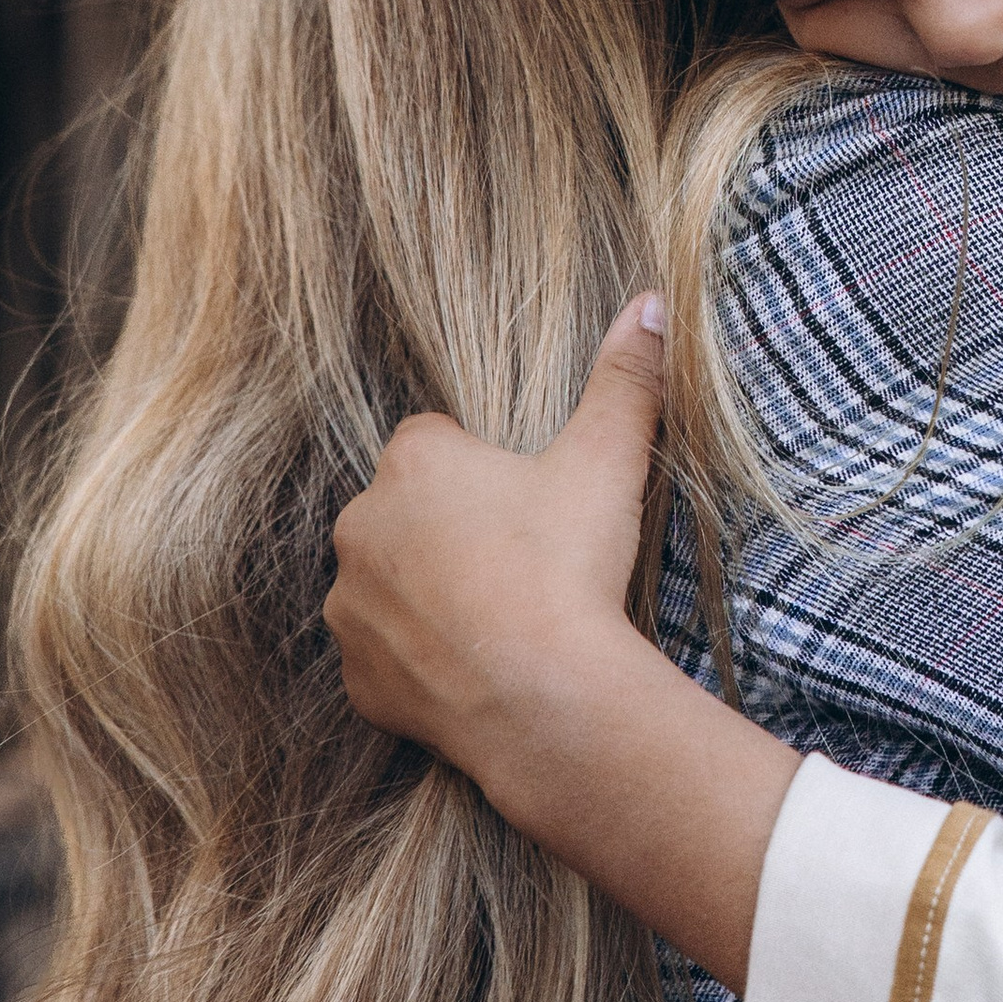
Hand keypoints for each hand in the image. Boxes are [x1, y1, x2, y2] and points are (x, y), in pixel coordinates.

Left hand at [327, 295, 666, 812]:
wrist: (545, 699)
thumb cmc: (568, 569)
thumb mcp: (606, 461)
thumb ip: (624, 377)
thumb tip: (651, 302)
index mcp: (413, 462)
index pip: (433, 440)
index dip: (482, 468)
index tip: (525, 502)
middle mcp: (360, 527)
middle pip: (404, 512)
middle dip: (447, 529)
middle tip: (517, 560)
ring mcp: (351, 609)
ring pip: (387, 584)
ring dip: (425, 593)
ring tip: (498, 618)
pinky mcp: (358, 680)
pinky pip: (384, 658)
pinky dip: (418, 661)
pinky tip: (475, 667)